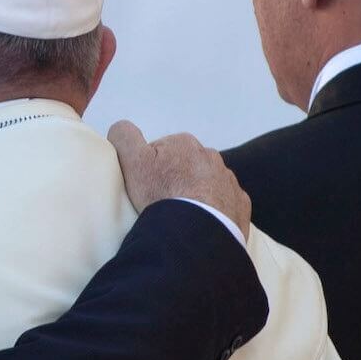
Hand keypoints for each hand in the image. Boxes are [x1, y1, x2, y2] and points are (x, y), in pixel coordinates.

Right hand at [107, 120, 251, 235]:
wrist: (196, 231)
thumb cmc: (162, 194)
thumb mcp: (132, 160)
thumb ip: (124, 136)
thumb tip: (121, 128)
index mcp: (184, 143)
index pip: (160, 151)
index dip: (149, 168)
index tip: (145, 186)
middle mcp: (211, 156)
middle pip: (185, 167)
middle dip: (175, 180)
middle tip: (161, 203)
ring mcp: (228, 181)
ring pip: (206, 185)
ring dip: (195, 195)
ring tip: (181, 216)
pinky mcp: (239, 204)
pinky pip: (224, 204)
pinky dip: (214, 211)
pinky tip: (201, 223)